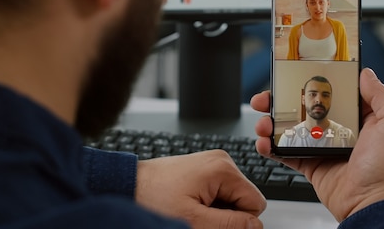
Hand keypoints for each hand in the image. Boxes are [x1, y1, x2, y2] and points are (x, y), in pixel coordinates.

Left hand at [135, 150, 266, 228]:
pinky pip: (219, 193)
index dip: (237, 221)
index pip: (255, 204)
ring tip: (190, 210)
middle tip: (198, 217)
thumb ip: (230, 226)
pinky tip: (188, 205)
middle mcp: (221, 161)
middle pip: (243, 200)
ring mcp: (212, 164)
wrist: (127, 185)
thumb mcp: (194, 221)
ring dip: (215, 212)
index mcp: (224, 169)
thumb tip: (256, 226)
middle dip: (225, 216)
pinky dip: (207, 204)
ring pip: (231, 199)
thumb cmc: (152, 199)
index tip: (212, 222)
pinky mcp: (203, 169)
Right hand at [252, 68, 383, 221]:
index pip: (335, 92)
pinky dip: (272, 147)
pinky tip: (264, 142)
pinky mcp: (312, 164)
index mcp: (363, 117)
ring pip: (292, 128)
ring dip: (273, 123)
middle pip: (306, 107)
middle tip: (269, 97)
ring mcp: (325, 147)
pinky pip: (287, 152)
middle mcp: (343, 130)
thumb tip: (366, 74)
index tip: (297, 74)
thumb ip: (381, 95)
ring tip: (264, 123)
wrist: (373, 205)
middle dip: (284, 100)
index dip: (315, 82)